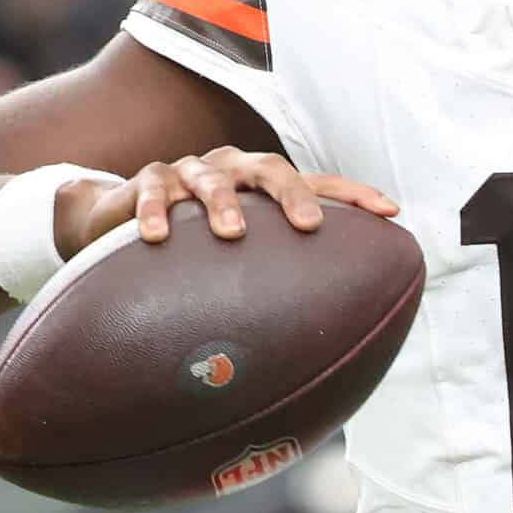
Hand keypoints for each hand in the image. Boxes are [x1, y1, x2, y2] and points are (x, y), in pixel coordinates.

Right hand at [55, 148, 398, 253]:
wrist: (121, 220)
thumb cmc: (195, 243)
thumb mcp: (239, 254)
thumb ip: (275, 280)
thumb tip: (328, 344)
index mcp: (264, 185)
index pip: (318, 183)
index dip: (354, 194)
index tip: (391, 213)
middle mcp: (233, 169)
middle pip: (270, 169)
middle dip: (292, 194)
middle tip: (307, 226)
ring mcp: (190, 171)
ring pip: (212, 178)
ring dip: (222, 202)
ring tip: (230, 233)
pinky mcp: (148, 181)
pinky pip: (152, 192)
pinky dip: (154, 212)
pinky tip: (156, 237)